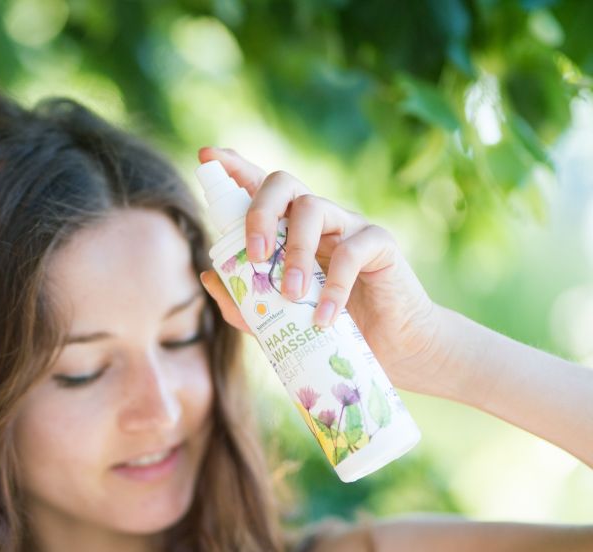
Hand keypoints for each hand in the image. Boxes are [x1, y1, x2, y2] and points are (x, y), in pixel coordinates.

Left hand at [196, 146, 446, 393]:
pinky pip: (351, 251)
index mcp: (289, 228)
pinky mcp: (379, 243)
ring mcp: (349, 225)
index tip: (207, 156)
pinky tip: (324, 317)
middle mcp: (317, 218)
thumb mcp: (279, 320)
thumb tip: (209, 275)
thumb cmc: (332, 326)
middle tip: (255, 254)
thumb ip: (245, 302)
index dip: (234, 166)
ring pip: (313, 209)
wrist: (392, 348)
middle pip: (282, 183)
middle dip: (259, 211)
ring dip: (295, 252)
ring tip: (291, 294)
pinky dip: (333, 286)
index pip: (260, 186)